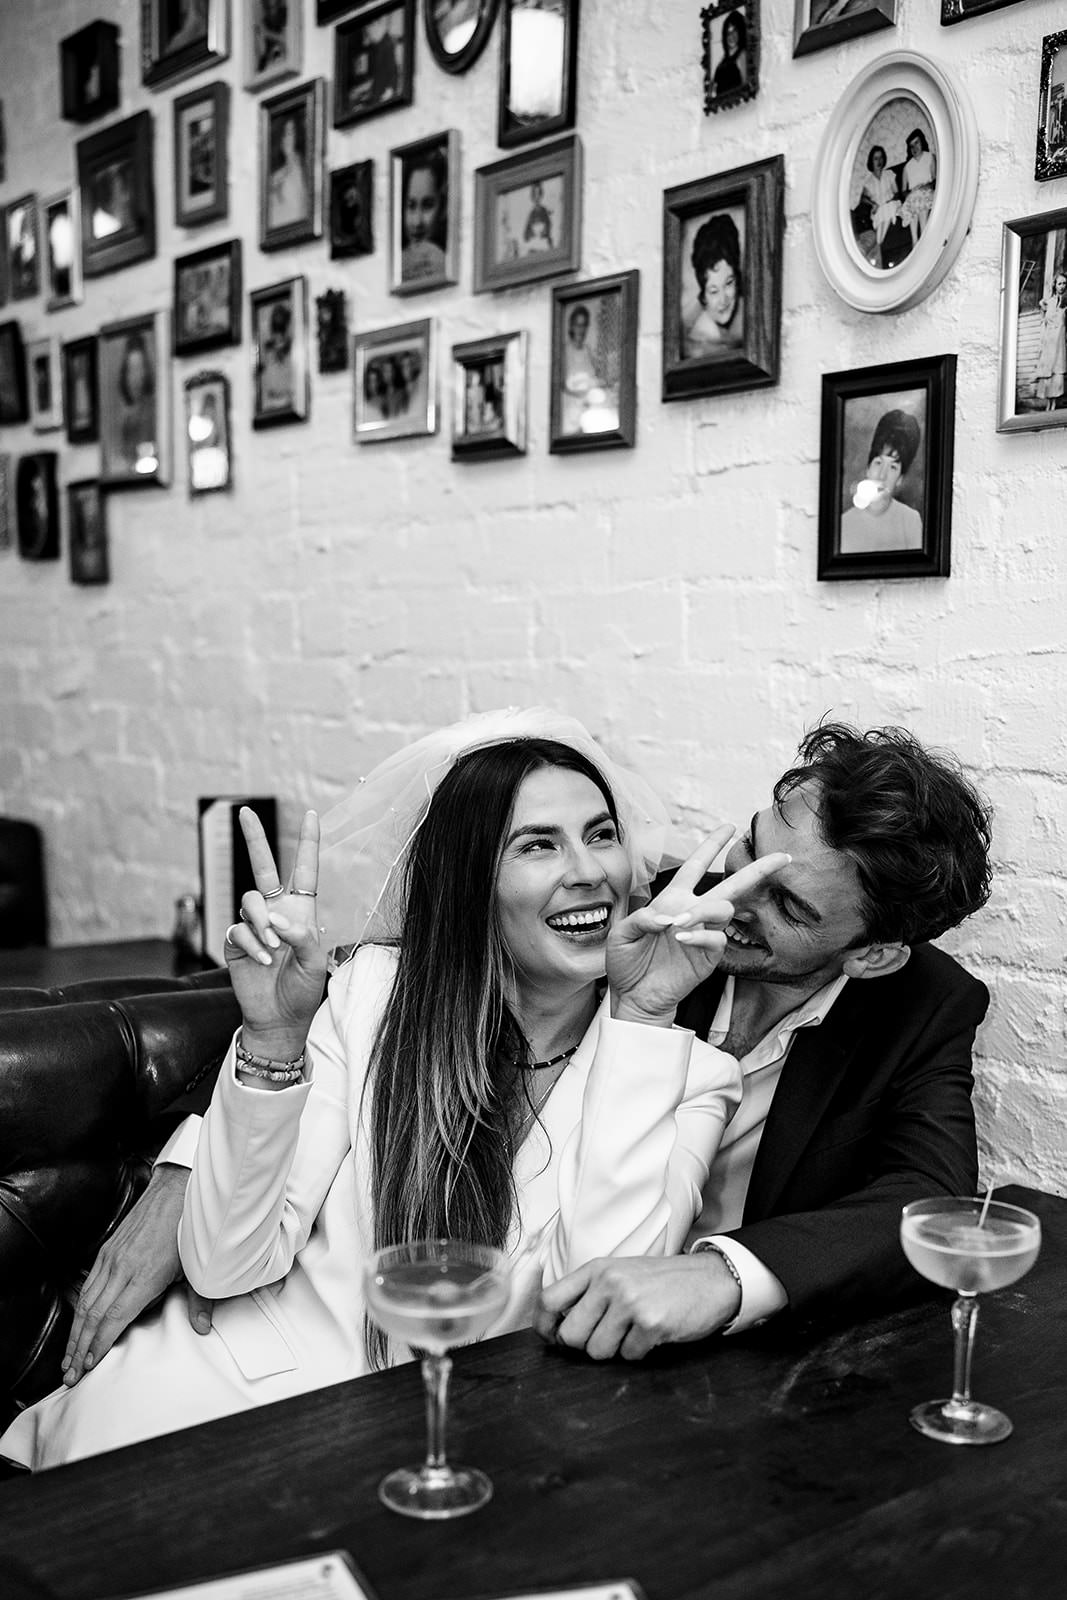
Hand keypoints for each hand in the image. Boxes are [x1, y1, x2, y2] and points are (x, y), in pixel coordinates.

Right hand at [62, 1165, 212, 1385]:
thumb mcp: (197, 1266)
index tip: (89, 1366)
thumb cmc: (187, 1229)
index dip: (100, 1344)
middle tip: (71, 1375)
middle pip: (93, 1315)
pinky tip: (78, 1324)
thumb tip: (202, 1328)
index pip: (114, 1317)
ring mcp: (112, 1258)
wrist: (175, 1189)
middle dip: (79, 1348)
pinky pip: (88, 1284)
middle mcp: (122, 1268)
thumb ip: (198, 1300)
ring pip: (85, 1302)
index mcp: (144, 1275)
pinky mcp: (107, 1250)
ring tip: (68, 1359)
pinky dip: (79, 1309)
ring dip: (75, 1333)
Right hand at [224, 807, 326, 1054]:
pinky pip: (237, 929)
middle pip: (263, 867)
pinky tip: (263, 960)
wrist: (279, 1018)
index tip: (312, 814)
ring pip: (250, 900)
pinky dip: (251, 942)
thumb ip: (301, 936)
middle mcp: (276, 912)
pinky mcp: (234, 942)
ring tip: (273, 946)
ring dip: (261, 921)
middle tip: (244, 811)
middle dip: (254, 838)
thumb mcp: (315, 962)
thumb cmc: (303, 990)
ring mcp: (253, 925)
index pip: (304, 870)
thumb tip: (274, 918)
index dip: (308, 843)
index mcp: (301, 911)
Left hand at [534, 1252, 740, 1360]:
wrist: (711, 1279)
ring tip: (633, 1332)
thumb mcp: (620, 1273)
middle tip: (606, 1338)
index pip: (549, 1299)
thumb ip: (589, 1293)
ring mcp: (631, 1302)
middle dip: (584, 1346)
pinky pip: (629, 1356)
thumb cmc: (662, 1282)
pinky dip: (639, 1352)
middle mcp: (610, 1282)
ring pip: (597, 1351)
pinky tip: (652, 1334)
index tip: (552, 1338)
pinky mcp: (652, 1323)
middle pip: (570, 1335)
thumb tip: (557, 1329)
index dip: (544, 1326)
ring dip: (615, 1350)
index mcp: (597, 1269)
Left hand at [607, 828, 789, 1024]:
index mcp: (673, 899)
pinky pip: (716, 938)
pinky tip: (681, 937)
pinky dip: (699, 935)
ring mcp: (704, 933)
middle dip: (757, 869)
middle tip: (782, 857)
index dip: (711, 845)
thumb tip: (665, 916)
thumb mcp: (623, 934)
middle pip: (731, 884)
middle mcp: (693, 911)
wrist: (634, 995)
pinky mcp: (708, 956)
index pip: (695, 865)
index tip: (729, 827)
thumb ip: (640, 919)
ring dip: (704, 910)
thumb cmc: (627, 962)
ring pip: (724, 908)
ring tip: (678, 923)